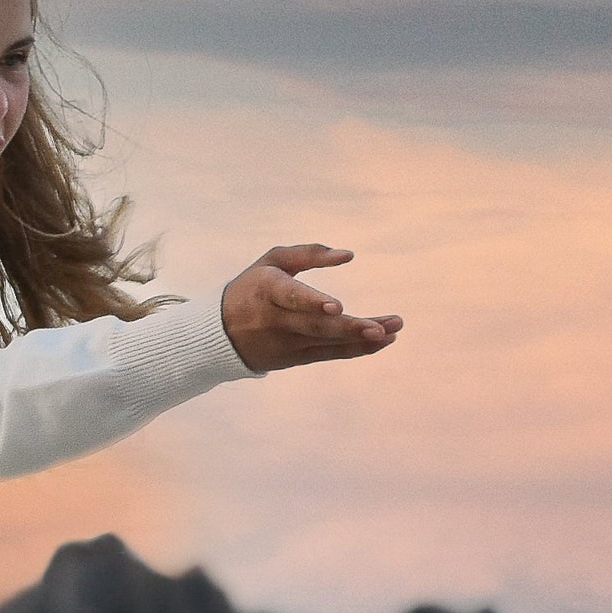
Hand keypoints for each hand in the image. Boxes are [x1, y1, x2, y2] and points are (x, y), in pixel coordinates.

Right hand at [222, 244, 400, 374]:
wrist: (218, 334)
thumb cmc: (251, 288)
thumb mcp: (271, 262)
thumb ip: (308, 253)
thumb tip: (349, 255)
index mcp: (266, 290)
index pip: (290, 297)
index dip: (312, 303)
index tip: (337, 307)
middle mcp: (275, 320)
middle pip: (315, 326)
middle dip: (350, 327)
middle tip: (381, 327)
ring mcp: (284, 343)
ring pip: (327, 342)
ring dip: (362, 338)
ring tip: (393, 330)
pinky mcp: (292, 359)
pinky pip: (329, 354)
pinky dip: (356, 349)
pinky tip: (382, 341)